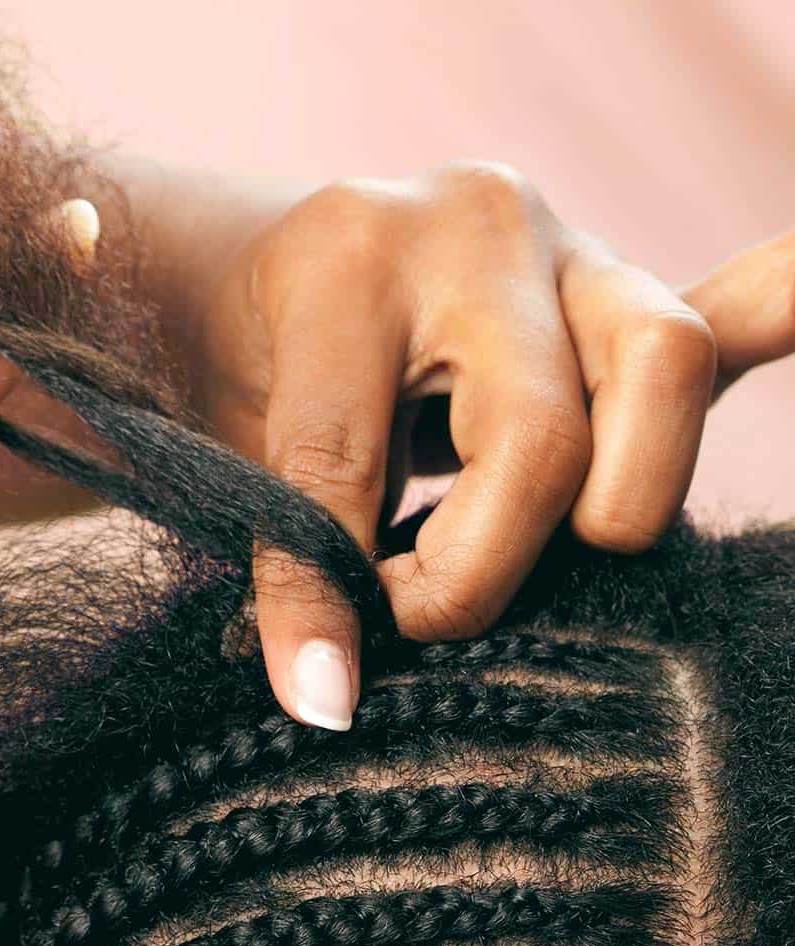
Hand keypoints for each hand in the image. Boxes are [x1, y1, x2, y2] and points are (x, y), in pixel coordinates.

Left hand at [191, 162, 794, 729]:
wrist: (265, 256)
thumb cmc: (239, 351)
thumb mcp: (224, 431)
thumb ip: (285, 535)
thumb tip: (331, 696)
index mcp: (348, 257)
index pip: (348, 454)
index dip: (327, 587)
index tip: (324, 692)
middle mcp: (476, 231)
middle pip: (540, 434)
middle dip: (480, 564)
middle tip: (411, 600)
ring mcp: (568, 251)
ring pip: (661, 373)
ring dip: (608, 507)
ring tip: (521, 546)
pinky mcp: (622, 293)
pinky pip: (728, 319)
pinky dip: (778, 315)